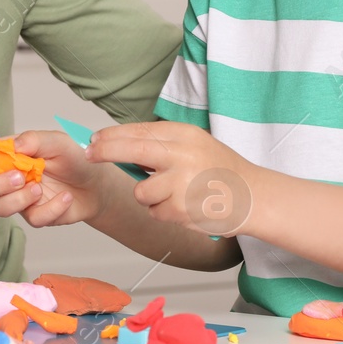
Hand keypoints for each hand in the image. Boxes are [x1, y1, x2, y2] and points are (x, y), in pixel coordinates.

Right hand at [0, 130, 114, 227]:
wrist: (97, 184)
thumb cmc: (75, 158)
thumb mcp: (58, 142)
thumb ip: (35, 139)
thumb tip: (13, 145)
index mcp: (11, 154)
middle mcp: (9, 177)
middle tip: (20, 178)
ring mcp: (19, 198)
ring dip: (16, 200)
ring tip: (39, 189)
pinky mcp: (34, 215)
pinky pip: (32, 218)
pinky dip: (51, 208)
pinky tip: (65, 198)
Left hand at [87, 121, 258, 236]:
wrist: (252, 197)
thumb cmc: (220, 170)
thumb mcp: (195, 144)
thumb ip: (162, 144)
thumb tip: (120, 146)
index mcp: (186, 135)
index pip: (140, 130)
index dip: (112, 135)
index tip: (94, 139)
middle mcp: (183, 155)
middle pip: (132, 150)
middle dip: (105, 151)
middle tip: (90, 154)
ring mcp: (182, 183)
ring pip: (140, 192)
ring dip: (148, 197)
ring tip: (173, 194)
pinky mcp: (181, 209)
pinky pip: (155, 212)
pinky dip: (164, 213)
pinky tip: (185, 207)